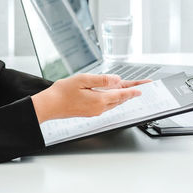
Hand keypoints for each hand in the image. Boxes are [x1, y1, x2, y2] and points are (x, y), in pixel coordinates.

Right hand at [31, 74, 150, 122]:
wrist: (49, 106)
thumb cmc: (62, 92)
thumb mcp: (82, 80)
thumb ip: (101, 80)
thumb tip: (116, 80)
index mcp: (99, 100)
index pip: (121, 94)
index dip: (133, 90)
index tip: (142, 88)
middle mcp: (99, 108)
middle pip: (120, 99)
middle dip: (131, 93)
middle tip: (141, 88)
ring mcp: (95, 112)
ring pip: (114, 103)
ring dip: (123, 96)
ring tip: (130, 90)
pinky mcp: (90, 112)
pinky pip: (107, 106)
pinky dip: (113, 99)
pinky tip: (114, 95)